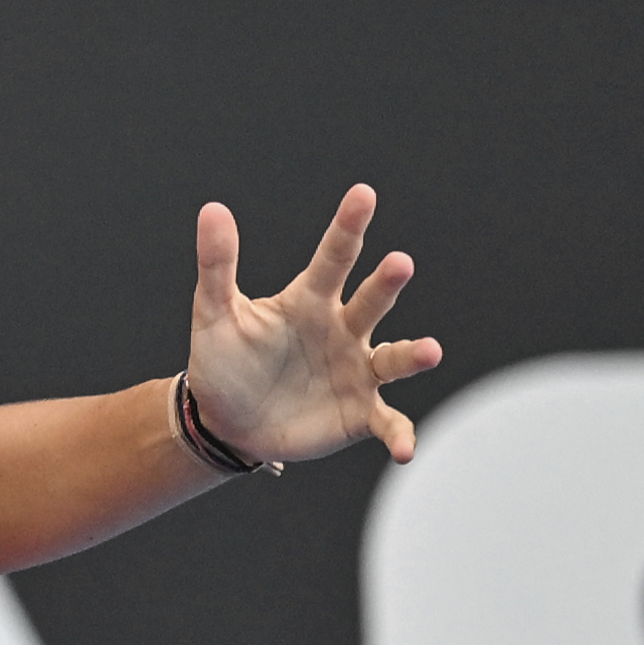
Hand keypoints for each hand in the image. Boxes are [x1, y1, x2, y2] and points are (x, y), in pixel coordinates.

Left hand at [183, 184, 443, 466]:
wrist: (225, 421)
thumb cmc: (224, 361)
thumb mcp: (214, 313)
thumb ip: (217, 264)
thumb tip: (212, 209)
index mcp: (310, 301)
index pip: (333, 257)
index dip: (348, 226)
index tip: (363, 194)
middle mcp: (343, 330)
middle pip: (370, 302)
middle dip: (385, 284)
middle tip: (399, 264)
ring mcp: (357, 371)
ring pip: (394, 360)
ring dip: (414, 356)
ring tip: (431, 351)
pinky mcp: (360, 413)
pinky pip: (389, 423)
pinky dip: (400, 435)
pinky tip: (406, 450)